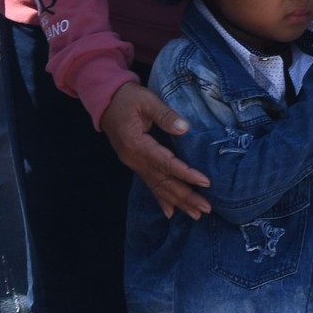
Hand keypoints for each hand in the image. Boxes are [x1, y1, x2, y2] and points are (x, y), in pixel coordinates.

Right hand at [100, 81, 213, 219]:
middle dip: (185, 196)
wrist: (106, 101)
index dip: (186, 173)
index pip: (166, 163)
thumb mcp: (146, 100)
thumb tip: (184, 128)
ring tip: (196, 214)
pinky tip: (171, 213)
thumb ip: (165, 114)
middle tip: (206, 208)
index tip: (205, 181)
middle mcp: (134, 159)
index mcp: (137, 144)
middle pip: (163, 182)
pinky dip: (161, 200)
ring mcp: (133, 164)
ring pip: (158, 187)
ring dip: (177, 202)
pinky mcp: (135, 164)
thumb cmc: (128, 98)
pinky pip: (149, 185)